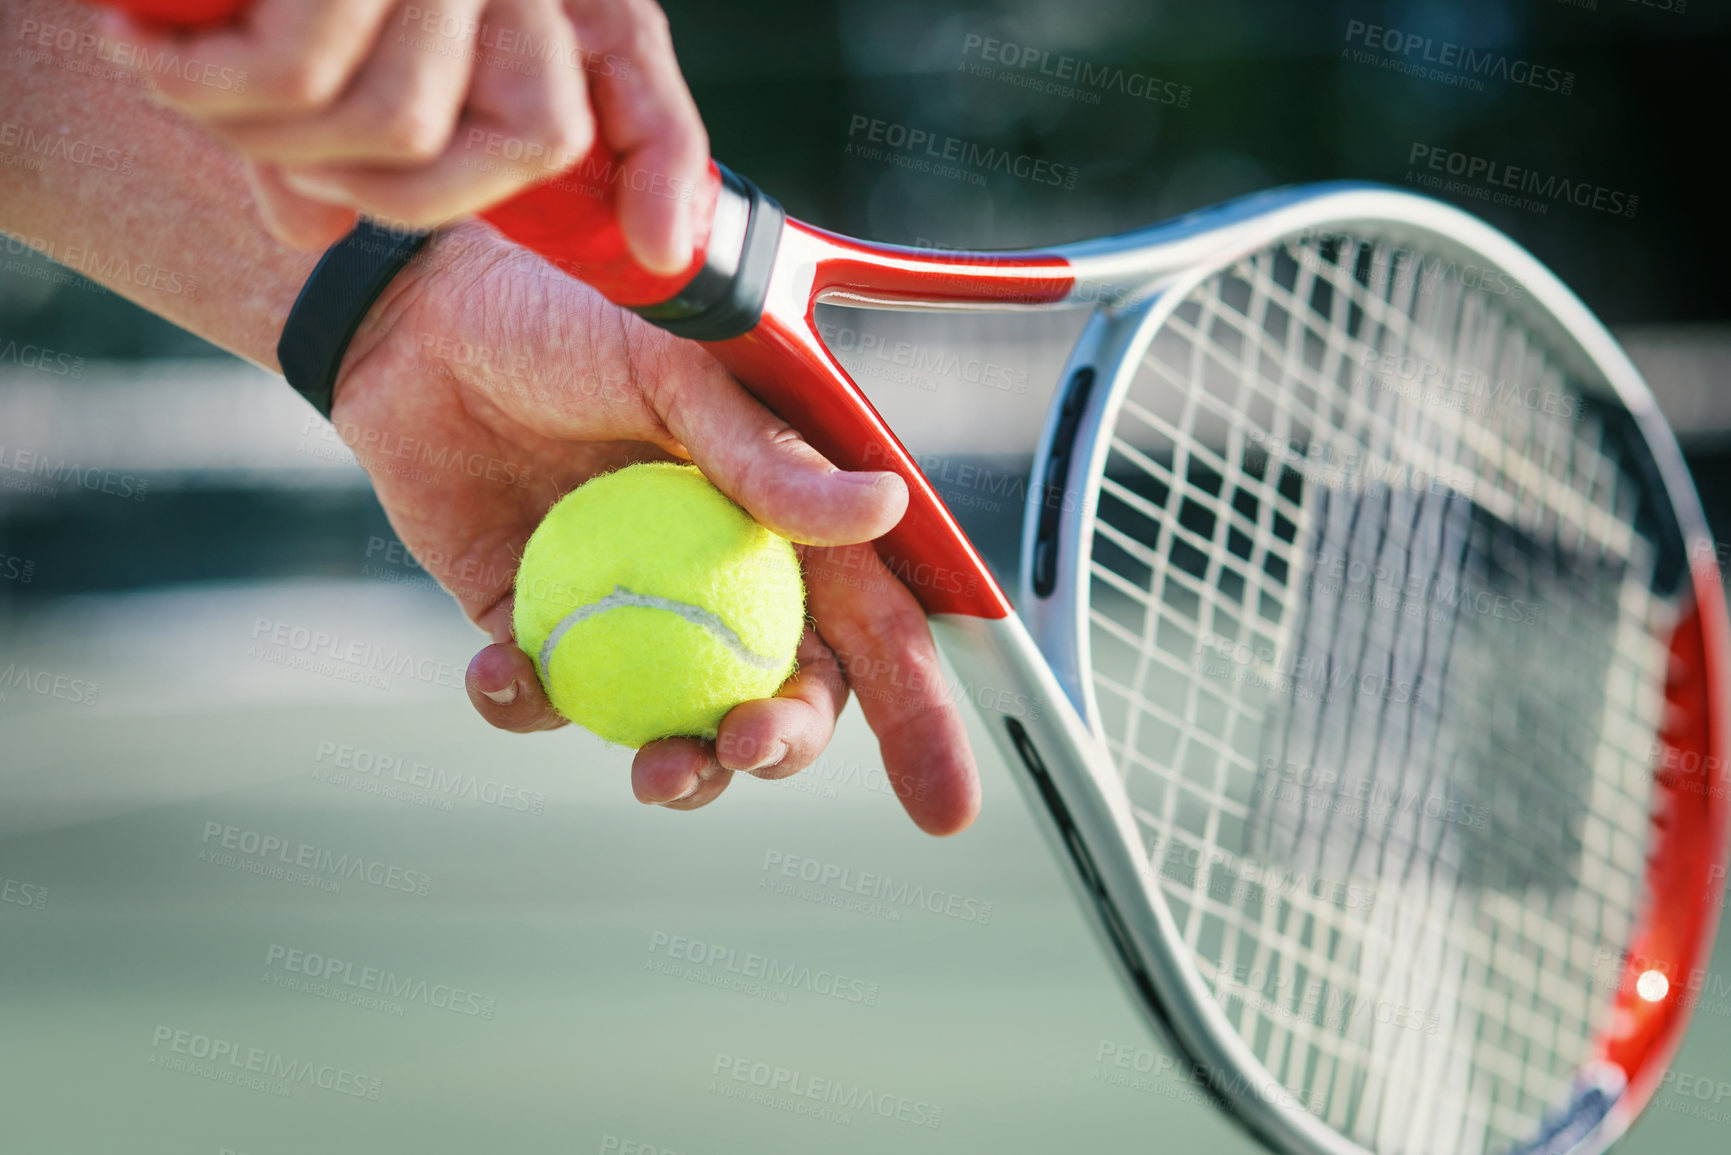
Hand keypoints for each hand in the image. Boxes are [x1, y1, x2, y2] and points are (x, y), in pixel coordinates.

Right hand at [100, 0, 706, 273]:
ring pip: (407, 122)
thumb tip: (307, 230)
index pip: (632, 70)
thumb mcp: (325, 38)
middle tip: (283, 158)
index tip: (659, 249)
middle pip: (532, 139)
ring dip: (282, 140)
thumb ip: (353, 134)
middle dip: (392, 190)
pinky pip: (305, 71)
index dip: (668, 167)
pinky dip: (215, 88)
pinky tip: (148, 50)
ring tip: (189, 82)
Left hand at [328, 220, 981, 834]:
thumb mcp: (678, 371)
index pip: (872, 624)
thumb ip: (767, 456)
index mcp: (781, 517)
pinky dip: (530, 707)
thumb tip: (884, 509)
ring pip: (679, 722)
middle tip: (744, 746)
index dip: (916, 715)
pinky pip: (550, 700)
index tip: (943, 807)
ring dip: (679, 767)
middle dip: (783, 746)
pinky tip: (501, 672)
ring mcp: (629, 608)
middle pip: (786, 693)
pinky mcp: (536, 625)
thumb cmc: (564, 322)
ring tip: (653, 772)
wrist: (416, 321)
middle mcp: (717, 573)